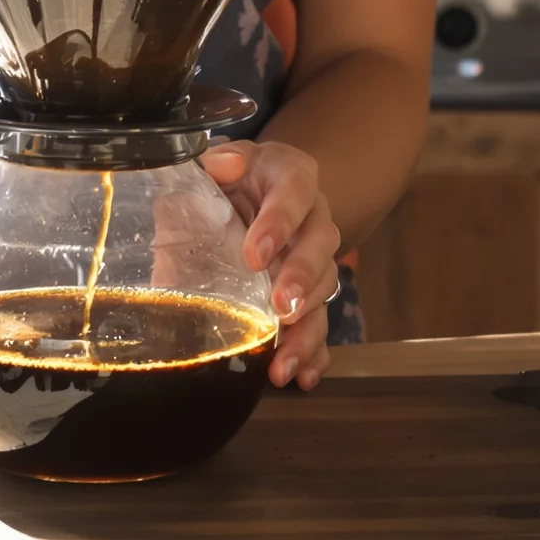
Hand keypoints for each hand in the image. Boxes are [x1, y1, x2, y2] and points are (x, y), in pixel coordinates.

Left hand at [203, 139, 341, 389]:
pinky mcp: (310, 294)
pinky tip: (302, 377)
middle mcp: (313, 215)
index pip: (294, 192)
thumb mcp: (216, 162)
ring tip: (283, 362)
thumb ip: (213, 162)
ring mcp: (316, 257)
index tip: (254, 255)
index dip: (279, 223)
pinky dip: (314, 353)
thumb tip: (224, 164)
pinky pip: (322, 324)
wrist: (246, 195)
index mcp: (290, 175)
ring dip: (307, 328)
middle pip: (321, 244)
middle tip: (281, 308)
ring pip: (326, 290)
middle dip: (302, 278)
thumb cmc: (226, 178)